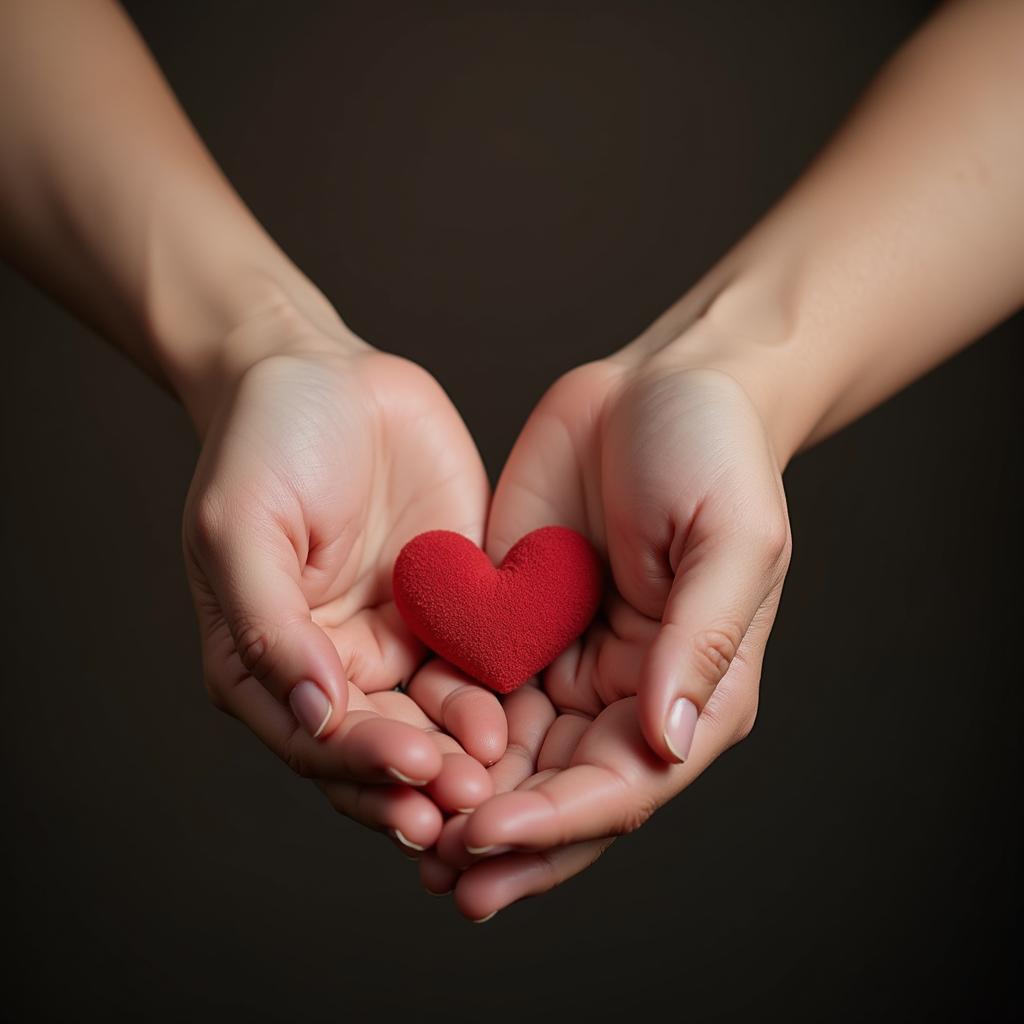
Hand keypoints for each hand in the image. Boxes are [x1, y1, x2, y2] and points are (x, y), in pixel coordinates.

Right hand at [182, 305, 505, 847]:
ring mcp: (400, 640)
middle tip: (470, 796)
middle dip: (423, 776)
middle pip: (380, 745)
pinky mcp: (455, 609)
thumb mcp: (242, 526)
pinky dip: (500, 693)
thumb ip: (270, 624)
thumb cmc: (263, 443)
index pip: (315, 739)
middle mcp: (336, 666)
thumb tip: (313, 714)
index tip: (414, 771)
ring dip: (465, 751)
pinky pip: (481, 663)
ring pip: (436, 719)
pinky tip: (526, 710)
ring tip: (499, 766)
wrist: (325, 373)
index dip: (362, 763)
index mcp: (268, 663)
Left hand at [422, 350, 790, 917]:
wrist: (659, 382)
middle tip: (445, 876)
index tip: (488, 837)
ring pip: (516, 758)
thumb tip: (666, 742)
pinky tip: (404, 757)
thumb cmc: (715, 453)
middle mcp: (629, 690)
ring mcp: (569, 660)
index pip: (626, 780)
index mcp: (692, 687)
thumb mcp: (730, 538)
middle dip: (507, 836)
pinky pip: (477, 692)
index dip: (558, 820)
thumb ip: (701, 641)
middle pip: (565, 789)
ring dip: (469, 803)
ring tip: (412, 842)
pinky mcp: (517, 623)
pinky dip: (446, 734)